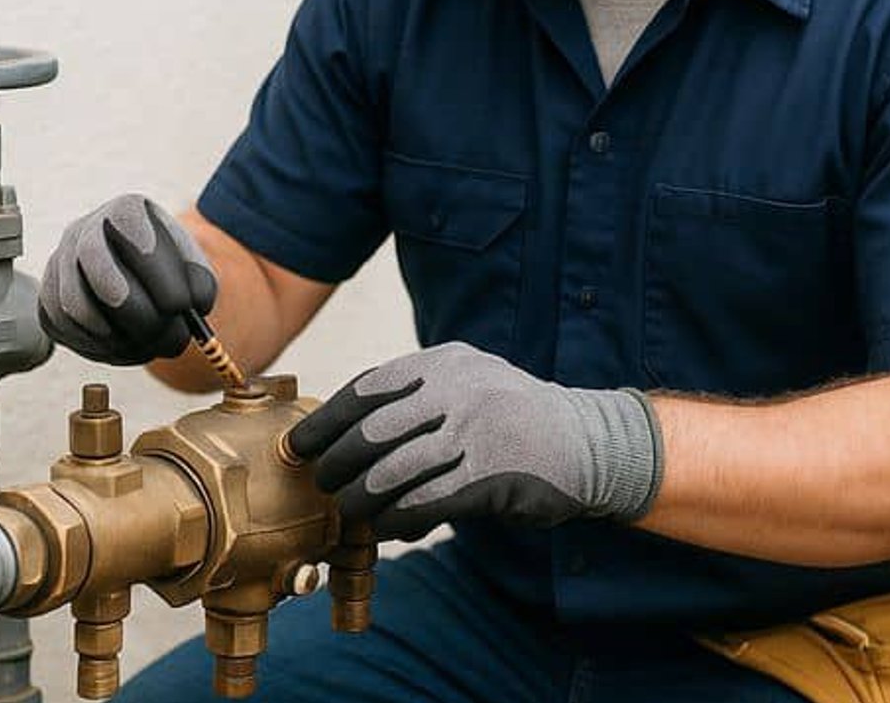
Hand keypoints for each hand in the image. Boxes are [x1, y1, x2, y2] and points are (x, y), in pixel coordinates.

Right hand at [38, 194, 215, 365]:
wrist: (139, 278)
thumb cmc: (169, 270)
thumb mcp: (193, 266)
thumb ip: (200, 282)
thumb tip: (193, 307)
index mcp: (124, 211)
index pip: (129, 224)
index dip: (155, 268)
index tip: (181, 305)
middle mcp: (84, 231)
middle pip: (94, 264)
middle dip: (136, 310)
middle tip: (169, 338)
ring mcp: (59, 265)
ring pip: (76, 305)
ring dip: (119, 336)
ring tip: (154, 345)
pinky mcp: (47, 301)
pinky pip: (64, 330)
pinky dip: (99, 348)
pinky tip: (129, 347)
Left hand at [287, 341, 663, 539]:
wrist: (589, 442)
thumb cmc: (513, 417)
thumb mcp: (468, 381)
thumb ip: (415, 395)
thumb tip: (343, 429)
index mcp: (445, 363)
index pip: (367, 389)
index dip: (326, 420)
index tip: (300, 445)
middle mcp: (458, 390)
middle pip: (372, 432)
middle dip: (337, 463)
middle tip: (324, 484)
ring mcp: (476, 433)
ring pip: (392, 473)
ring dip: (361, 499)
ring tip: (350, 512)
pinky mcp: (490, 477)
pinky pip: (425, 504)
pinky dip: (397, 520)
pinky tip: (388, 528)